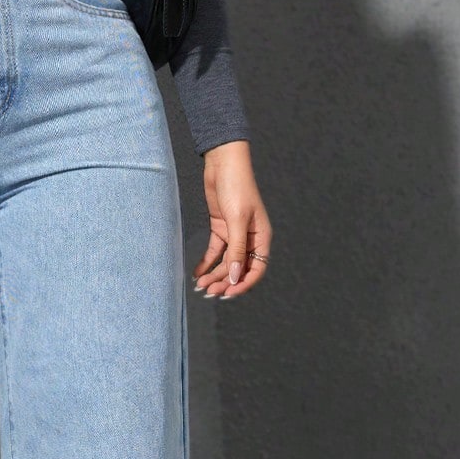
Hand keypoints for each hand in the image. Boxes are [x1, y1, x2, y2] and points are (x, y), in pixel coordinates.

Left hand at [192, 140, 271, 299]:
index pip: (256, 269)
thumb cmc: (237, 187)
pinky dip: (207, 263)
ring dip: (214, 274)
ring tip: (201, 285)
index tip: (228, 294)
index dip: (243, 284)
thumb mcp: (237, 220)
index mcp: (261, 238)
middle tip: (209, 291)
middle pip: (239, 268)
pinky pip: (215, 251)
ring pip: (226, 262)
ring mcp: (234, 234)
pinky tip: (197, 273)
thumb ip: (237, 250)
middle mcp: (249, 239)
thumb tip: (236, 277)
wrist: (223, 164)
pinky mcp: (221, 228)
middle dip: (225, 281)